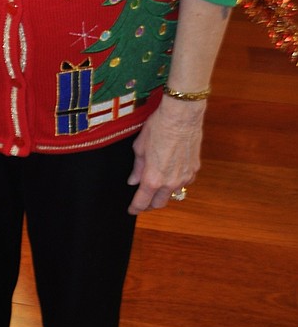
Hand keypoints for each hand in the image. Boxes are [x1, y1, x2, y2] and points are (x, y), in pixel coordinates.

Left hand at [127, 97, 205, 213]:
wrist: (182, 116)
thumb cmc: (158, 127)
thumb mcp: (140, 147)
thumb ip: (137, 167)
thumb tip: (133, 180)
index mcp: (153, 178)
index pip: (142, 202)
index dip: (135, 208)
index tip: (131, 210)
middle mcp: (170, 183)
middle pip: (159, 203)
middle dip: (149, 205)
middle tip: (143, 200)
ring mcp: (185, 177)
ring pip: (173, 193)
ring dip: (164, 193)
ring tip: (156, 185)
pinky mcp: (194, 170)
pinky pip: (184, 182)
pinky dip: (176, 182)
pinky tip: (171, 172)